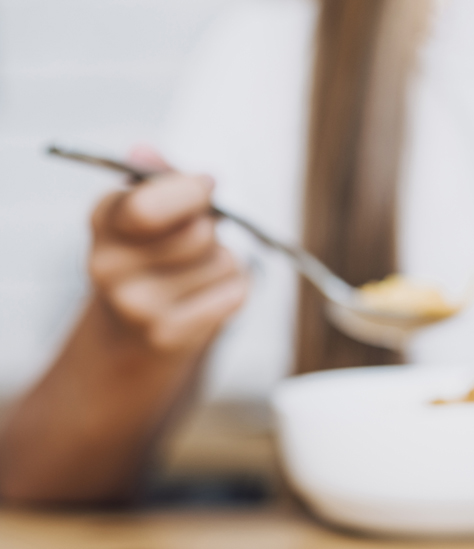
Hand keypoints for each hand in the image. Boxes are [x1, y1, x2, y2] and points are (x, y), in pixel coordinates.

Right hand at [88, 147, 246, 354]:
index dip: (192, 192)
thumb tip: (144, 150)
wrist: (131, 332)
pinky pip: (234, 295)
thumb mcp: (147, 210)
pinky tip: (207, 295)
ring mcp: (135, 306)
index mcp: (103, 220)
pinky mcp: (166, 336)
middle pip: (199, 233)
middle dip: (212, 230)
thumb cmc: (153, 256)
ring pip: (223, 263)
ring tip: (196, 272)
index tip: (206, 187)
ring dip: (225, 263)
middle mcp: (107, 265)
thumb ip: (156, 178)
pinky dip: (235, 290)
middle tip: (198, 240)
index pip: (148, 207)